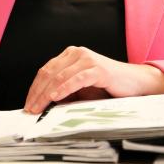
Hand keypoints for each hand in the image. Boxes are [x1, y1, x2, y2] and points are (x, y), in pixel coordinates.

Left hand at [23, 46, 163, 113]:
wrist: (134, 84)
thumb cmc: (106, 87)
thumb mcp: (80, 90)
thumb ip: (63, 91)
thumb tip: (41, 104)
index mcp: (69, 55)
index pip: (45, 71)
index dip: (35, 88)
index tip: (28, 104)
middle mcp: (76, 53)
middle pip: (49, 73)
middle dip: (38, 93)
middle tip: (30, 110)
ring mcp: (86, 59)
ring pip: (60, 76)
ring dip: (46, 94)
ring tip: (39, 107)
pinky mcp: (97, 68)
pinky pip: (76, 78)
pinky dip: (64, 88)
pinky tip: (55, 97)